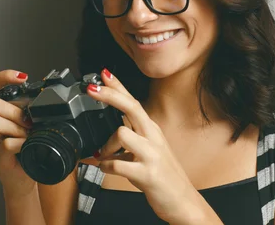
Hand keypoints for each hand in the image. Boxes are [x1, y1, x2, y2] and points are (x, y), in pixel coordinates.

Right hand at [0, 69, 35, 197]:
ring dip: (17, 128)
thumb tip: (45, 97)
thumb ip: (30, 109)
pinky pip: (5, 143)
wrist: (24, 178)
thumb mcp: (29, 124)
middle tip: (28, 122)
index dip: (4, 77)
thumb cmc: (27, 149)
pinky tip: (27, 146)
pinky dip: (20, 143)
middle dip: (13, 110)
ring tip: (27, 136)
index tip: (22, 78)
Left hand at [87, 69, 220, 223]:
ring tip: (103, 156)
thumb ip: (131, 139)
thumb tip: (109, 134)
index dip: (118, 86)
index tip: (103, 73)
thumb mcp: (149, 150)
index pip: (133, 101)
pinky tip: (106, 168)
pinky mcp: (147, 173)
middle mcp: (153, 137)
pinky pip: (118, 164)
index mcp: (151, 129)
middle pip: (131, 107)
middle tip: (91, 88)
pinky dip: (106, 166)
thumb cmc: (163, 175)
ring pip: (121, 133)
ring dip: (105, 145)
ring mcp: (151, 154)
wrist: (183, 201)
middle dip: (110, 95)